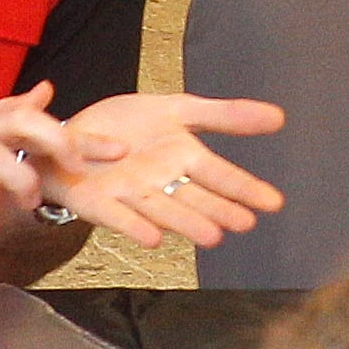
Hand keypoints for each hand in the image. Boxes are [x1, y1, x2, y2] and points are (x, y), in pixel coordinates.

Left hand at [41, 93, 287, 249]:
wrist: (69, 135)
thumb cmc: (125, 127)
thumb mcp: (176, 110)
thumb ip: (223, 116)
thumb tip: (280, 117)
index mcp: (182, 159)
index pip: (219, 174)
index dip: (244, 188)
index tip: (273, 202)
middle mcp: (161, 183)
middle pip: (194, 198)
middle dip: (218, 210)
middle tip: (244, 223)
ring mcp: (130, 196)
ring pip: (162, 210)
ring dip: (186, 223)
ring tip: (212, 235)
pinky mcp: (97, 203)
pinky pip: (117, 215)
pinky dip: (134, 226)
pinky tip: (153, 239)